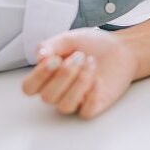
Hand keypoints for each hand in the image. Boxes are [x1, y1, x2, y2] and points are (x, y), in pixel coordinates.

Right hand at [22, 29, 137, 118]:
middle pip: (47, 97)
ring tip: (91, 62)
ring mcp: (76, 100)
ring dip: (79, 82)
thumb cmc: (91, 44)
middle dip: (64, 74)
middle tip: (80, 56)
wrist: (120, 48)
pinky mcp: (93, 106)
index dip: (39, 76)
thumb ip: (52, 45)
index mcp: (48, 75)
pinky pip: (85, 112)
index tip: (56, 59)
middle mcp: (58, 91)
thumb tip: (39, 56)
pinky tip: (99, 80)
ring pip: (65, 105)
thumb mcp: (70, 38)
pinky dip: (92, 95)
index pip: (29, 88)